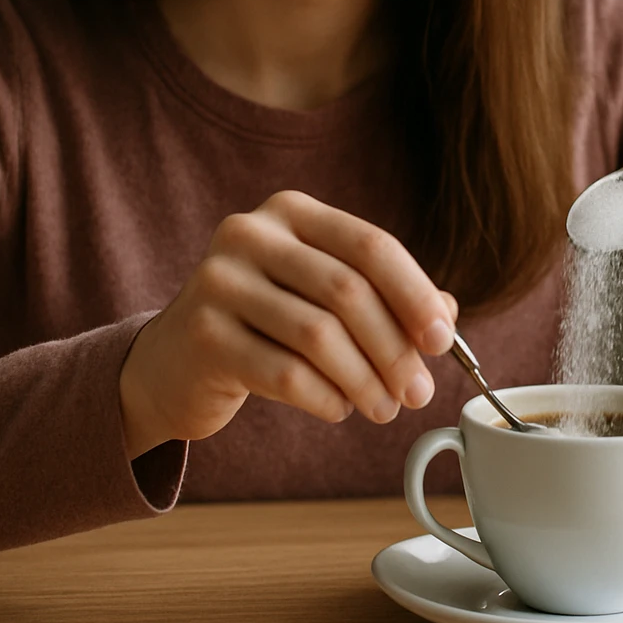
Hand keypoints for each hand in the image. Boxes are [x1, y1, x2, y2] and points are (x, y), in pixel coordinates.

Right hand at [118, 190, 457, 458]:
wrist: (175, 364)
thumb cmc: (267, 326)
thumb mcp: (324, 299)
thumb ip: (386, 299)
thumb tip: (447, 318)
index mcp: (292, 212)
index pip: (370, 246)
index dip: (415, 294)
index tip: (442, 340)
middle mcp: (250, 234)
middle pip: (347, 291)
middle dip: (394, 348)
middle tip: (419, 392)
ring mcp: (218, 281)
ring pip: (318, 335)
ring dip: (364, 381)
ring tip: (385, 409)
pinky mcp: (201, 334)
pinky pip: (284, 373)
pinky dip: (325, 397)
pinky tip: (339, 410)